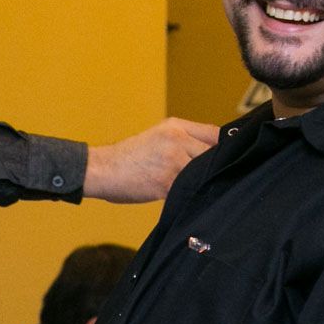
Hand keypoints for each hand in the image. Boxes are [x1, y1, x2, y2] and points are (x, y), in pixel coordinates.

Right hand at [83, 117, 217, 202]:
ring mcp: (173, 161)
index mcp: (175, 127)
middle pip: (213, 155)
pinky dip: (187, 195)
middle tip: (208, 178)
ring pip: (202, 174)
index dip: (222, 148)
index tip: (221, 159)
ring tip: (192, 188)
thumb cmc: (128, 158)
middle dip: (211, 168)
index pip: (215, 134)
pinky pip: (187, 190)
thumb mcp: (157, 137)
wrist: (101, 169)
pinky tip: (181, 197)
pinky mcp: (166, 182)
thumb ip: (183, 140)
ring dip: (200, 183)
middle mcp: (177, 140)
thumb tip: (210, 153)